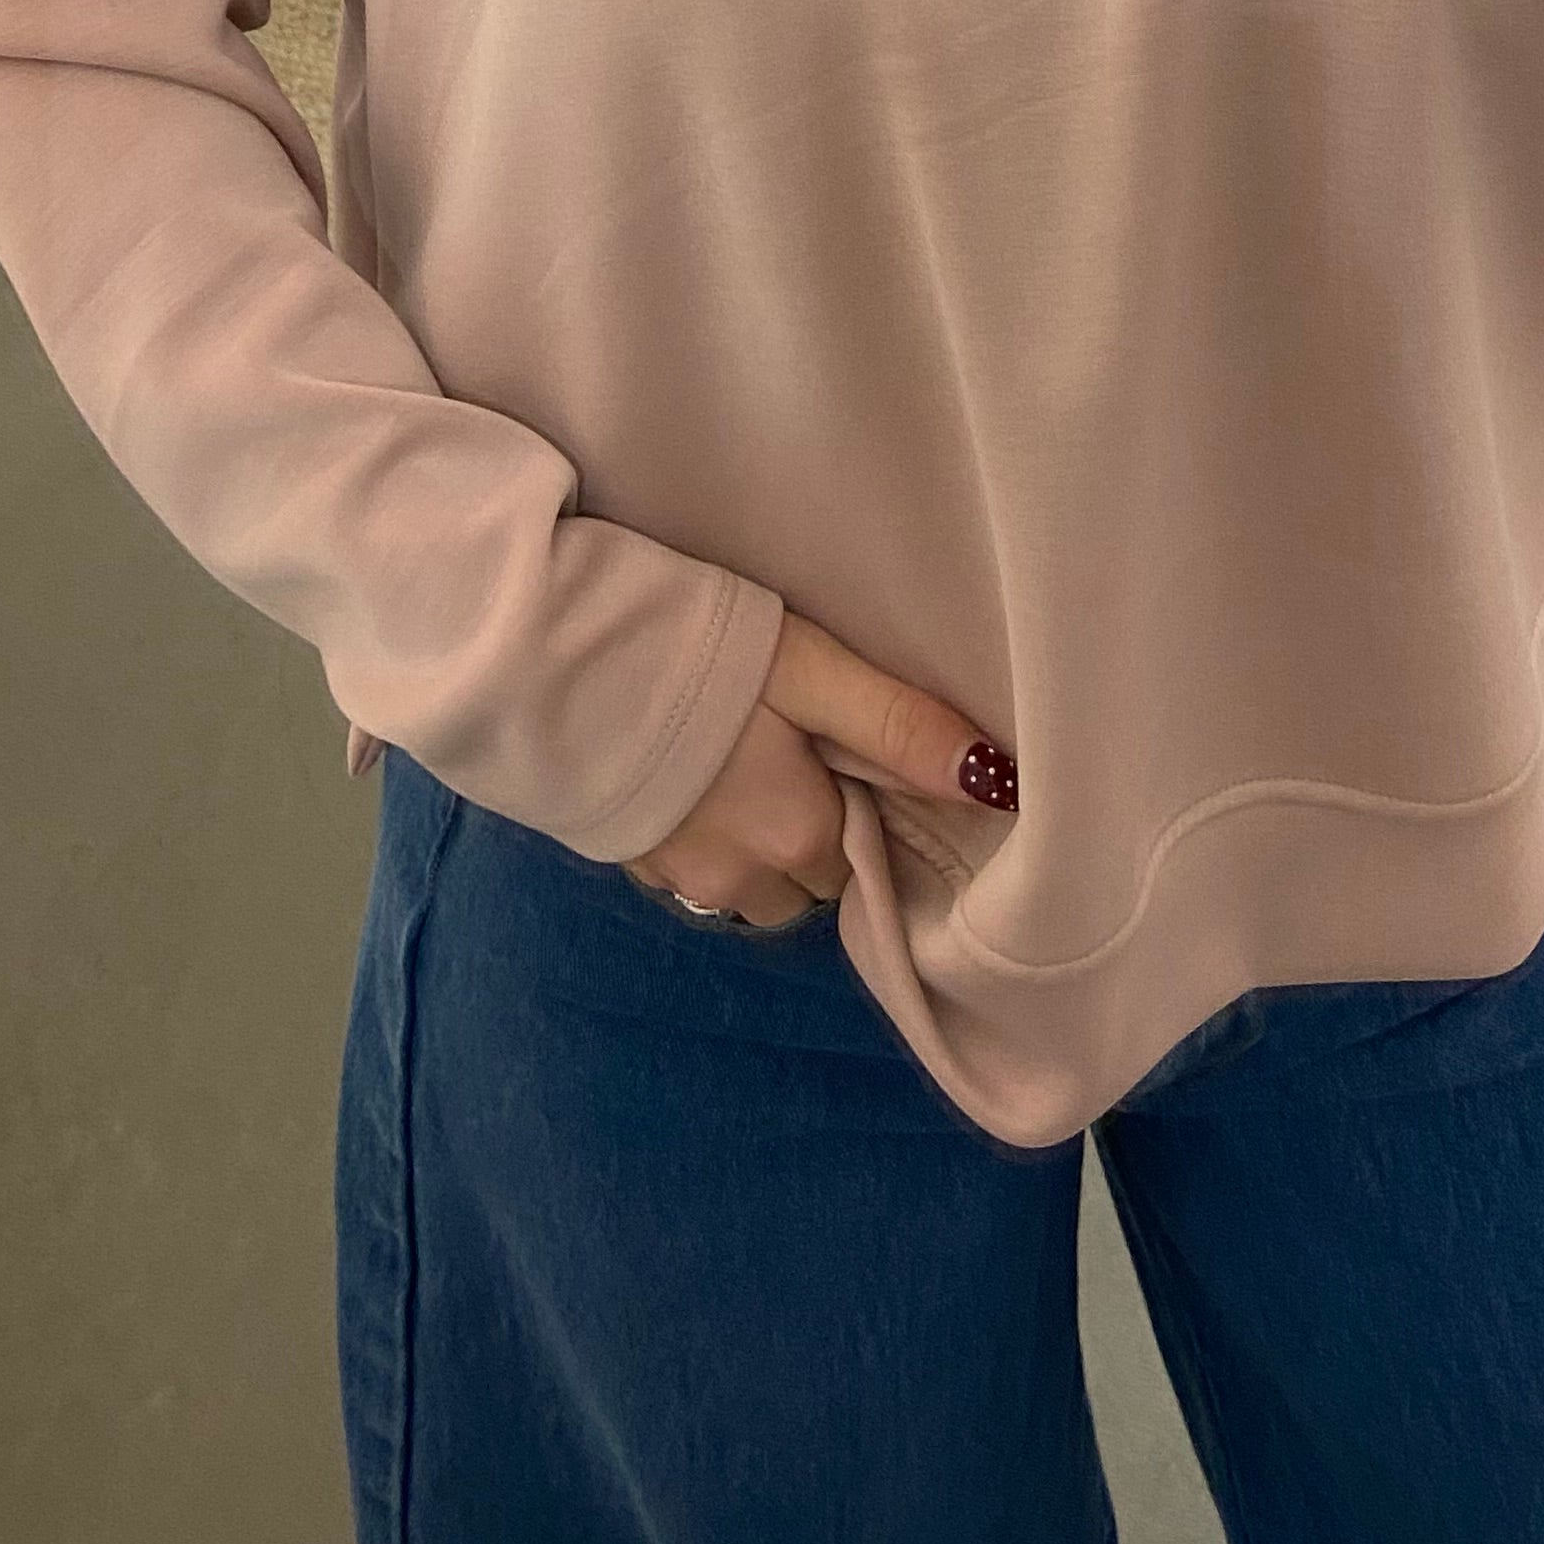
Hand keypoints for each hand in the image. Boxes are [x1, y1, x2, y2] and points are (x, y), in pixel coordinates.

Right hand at [622, 607, 1016, 929]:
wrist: (546, 657)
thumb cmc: (693, 652)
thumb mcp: (811, 670)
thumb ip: (900, 725)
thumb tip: (997, 782)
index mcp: (797, 835)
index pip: (859, 861)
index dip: (858, 812)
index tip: (844, 764)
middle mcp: (741, 879)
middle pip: (805, 884)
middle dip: (811, 840)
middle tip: (795, 759)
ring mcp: (675, 880)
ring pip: (747, 892)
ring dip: (756, 852)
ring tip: (741, 771)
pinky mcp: (623, 863)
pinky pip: (688, 878)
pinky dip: (701, 843)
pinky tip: (690, 782)